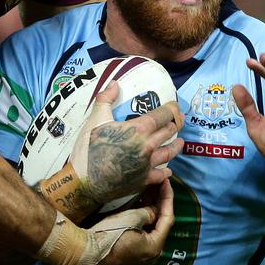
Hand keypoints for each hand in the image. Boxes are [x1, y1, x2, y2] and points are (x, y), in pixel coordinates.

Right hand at [74, 82, 183, 203]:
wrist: (84, 181)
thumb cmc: (88, 148)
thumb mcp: (95, 119)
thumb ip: (106, 99)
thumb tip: (114, 83)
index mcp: (138, 129)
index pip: (163, 116)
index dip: (171, 109)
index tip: (175, 106)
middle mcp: (147, 146)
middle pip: (168, 132)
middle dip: (176, 124)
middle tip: (179, 120)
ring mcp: (147, 165)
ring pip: (169, 153)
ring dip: (176, 146)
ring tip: (180, 142)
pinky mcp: (143, 180)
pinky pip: (161, 175)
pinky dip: (167, 171)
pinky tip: (168, 169)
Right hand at [92, 179, 174, 264]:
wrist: (87, 251)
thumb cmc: (109, 236)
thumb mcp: (131, 218)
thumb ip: (148, 212)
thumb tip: (153, 210)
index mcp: (154, 247)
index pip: (167, 218)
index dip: (167, 198)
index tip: (166, 182)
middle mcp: (150, 252)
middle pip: (160, 223)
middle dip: (159, 202)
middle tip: (159, 183)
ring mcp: (140, 252)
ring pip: (150, 226)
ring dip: (150, 208)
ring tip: (150, 188)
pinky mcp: (130, 249)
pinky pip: (141, 230)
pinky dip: (142, 216)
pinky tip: (139, 202)